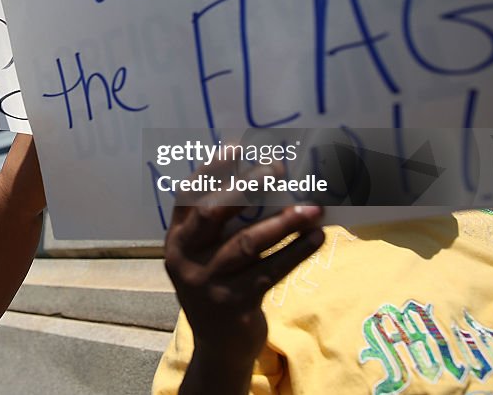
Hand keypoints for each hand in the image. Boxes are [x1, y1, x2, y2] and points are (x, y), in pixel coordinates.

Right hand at [164, 168, 323, 393]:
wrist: (219, 346)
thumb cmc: (218, 284)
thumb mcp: (206, 255)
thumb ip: (219, 224)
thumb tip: (261, 176)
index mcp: (176, 241)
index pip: (188, 197)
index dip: (211, 170)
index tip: (236, 147)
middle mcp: (186, 259)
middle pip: (214, 214)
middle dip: (247, 186)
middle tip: (279, 167)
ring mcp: (209, 283)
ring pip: (247, 243)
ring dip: (283, 222)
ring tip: (313, 207)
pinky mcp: (236, 303)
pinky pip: (272, 271)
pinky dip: (297, 252)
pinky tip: (317, 237)